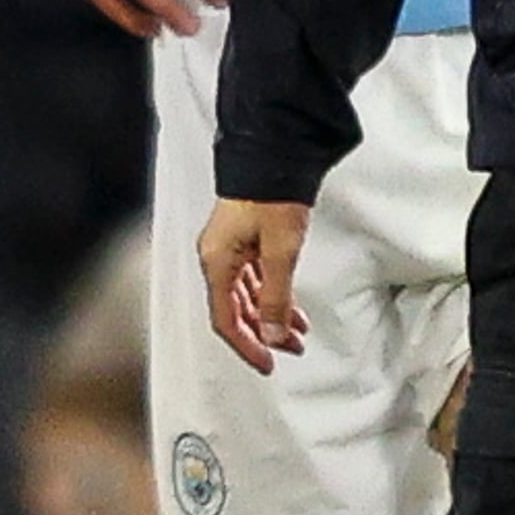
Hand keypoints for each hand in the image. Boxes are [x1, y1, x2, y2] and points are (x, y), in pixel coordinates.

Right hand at [198, 197, 312, 373]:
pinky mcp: (245, 238)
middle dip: (264, 334)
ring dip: (271, 316)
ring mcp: (231, 247)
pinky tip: (292, 307)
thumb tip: (272, 334)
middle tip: (290, 350)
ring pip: (248, 296)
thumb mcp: (281, 251)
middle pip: (236, 310)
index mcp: (217, 261)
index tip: (267, 364)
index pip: (226, 320)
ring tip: (298, 332)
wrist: (277, 151)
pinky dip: (274, 295)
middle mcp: (218, 257)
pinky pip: (256, 278)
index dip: (247, 346)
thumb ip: (276, 297)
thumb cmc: (274, 193)